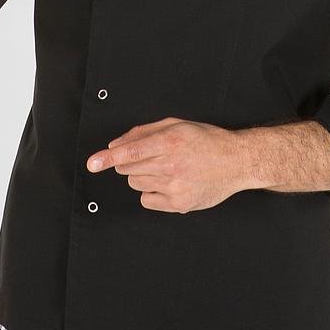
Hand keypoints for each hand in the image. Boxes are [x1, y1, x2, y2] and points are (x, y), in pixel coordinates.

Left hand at [85, 117, 248, 213]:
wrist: (236, 161)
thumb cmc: (206, 140)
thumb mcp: (177, 124)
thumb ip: (145, 131)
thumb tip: (117, 143)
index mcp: (169, 141)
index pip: (131, 151)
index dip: (108, 157)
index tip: (93, 163)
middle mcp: (171, 165)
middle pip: (128, 168)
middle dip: (131, 162)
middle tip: (151, 157)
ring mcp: (175, 187)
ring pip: (135, 183)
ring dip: (142, 176)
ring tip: (165, 169)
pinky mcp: (179, 204)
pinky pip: (147, 200)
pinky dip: (152, 192)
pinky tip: (169, 183)